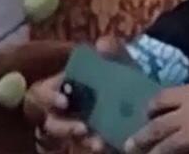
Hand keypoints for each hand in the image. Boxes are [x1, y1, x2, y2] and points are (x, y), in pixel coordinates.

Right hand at [29, 36, 133, 152]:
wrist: (145, 103)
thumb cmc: (122, 79)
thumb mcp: (121, 63)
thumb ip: (113, 50)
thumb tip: (101, 45)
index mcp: (64, 86)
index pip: (44, 92)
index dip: (49, 97)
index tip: (63, 102)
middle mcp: (63, 110)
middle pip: (49, 120)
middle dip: (62, 126)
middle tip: (82, 128)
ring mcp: (74, 128)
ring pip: (64, 138)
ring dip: (79, 140)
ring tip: (96, 142)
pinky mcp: (87, 142)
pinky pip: (81, 147)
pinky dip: (93, 146)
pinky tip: (105, 146)